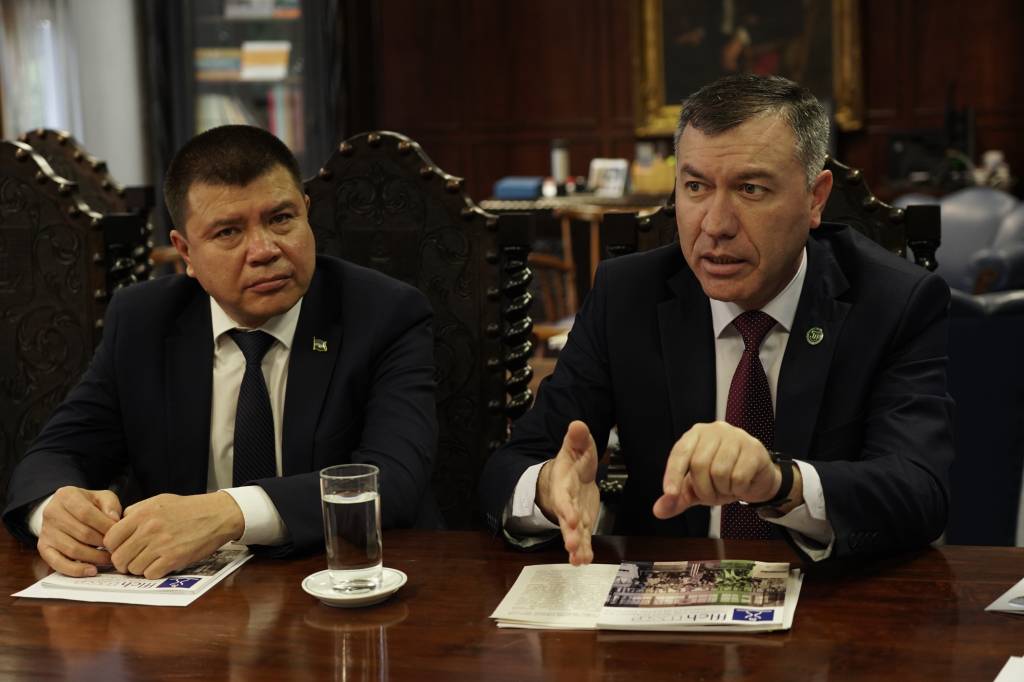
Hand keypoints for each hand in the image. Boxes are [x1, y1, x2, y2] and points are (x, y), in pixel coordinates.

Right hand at [37, 486, 121, 576]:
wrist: (65, 510)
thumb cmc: (88, 504)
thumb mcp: (101, 497)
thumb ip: (110, 505)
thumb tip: (114, 520)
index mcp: (66, 496)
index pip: (86, 513)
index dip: (105, 526)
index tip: (120, 534)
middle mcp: (51, 512)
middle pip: (81, 533)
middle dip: (103, 543)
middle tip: (117, 549)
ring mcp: (45, 531)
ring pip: (72, 549)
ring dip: (94, 557)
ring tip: (109, 559)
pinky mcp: (43, 547)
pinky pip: (58, 562)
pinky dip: (75, 569)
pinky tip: (91, 570)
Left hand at [103, 492, 243, 578]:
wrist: (217, 515)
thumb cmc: (189, 508)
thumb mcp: (159, 500)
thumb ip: (136, 511)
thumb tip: (118, 525)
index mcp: (142, 514)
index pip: (110, 539)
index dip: (113, 547)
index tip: (121, 548)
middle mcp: (149, 530)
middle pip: (119, 557)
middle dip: (123, 562)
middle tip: (133, 559)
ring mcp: (161, 545)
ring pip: (133, 568)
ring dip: (139, 568)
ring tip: (150, 560)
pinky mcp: (174, 559)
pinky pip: (150, 574)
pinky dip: (154, 572)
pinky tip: (162, 563)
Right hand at [536, 420, 600, 565]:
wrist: (568, 475)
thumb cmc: (573, 460)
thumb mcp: (576, 446)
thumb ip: (577, 438)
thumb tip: (577, 423)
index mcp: (564, 484)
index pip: (564, 498)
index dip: (566, 509)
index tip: (571, 519)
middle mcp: (566, 503)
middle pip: (566, 520)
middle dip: (568, 533)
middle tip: (571, 546)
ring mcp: (573, 515)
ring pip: (574, 533)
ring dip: (576, 546)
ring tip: (579, 560)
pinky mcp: (582, 523)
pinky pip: (582, 538)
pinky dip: (584, 550)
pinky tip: (585, 561)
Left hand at [652, 421, 793, 518]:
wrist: (756, 479)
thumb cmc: (722, 478)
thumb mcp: (696, 489)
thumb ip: (678, 498)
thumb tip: (658, 511)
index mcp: (696, 435)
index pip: (680, 453)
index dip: (673, 474)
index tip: (670, 493)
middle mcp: (715, 430)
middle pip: (699, 464)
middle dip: (704, 489)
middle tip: (713, 497)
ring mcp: (736, 437)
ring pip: (720, 471)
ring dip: (722, 490)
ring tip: (728, 488)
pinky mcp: (754, 449)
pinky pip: (739, 477)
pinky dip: (738, 489)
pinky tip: (742, 485)